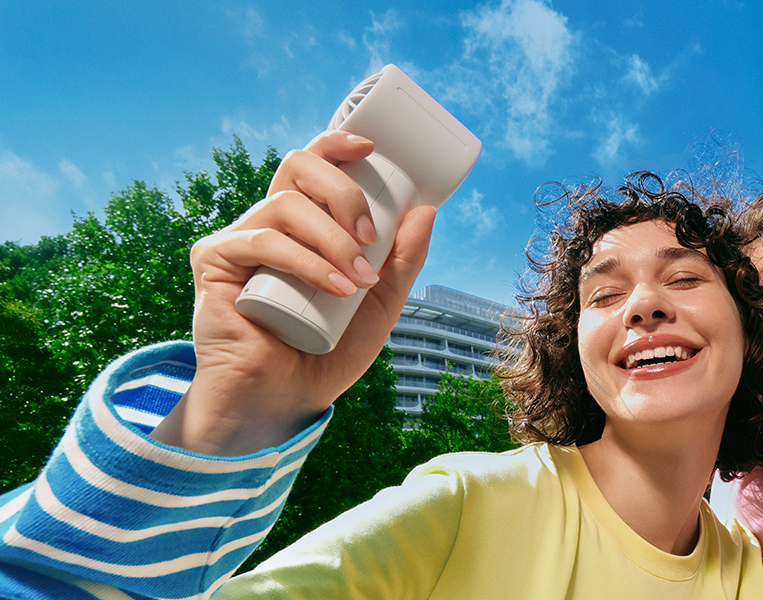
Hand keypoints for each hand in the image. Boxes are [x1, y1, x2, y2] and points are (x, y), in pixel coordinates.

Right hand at [150, 131, 436, 455]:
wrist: (284, 397)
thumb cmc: (327, 352)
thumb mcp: (379, 304)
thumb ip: (403, 261)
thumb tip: (426, 211)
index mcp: (302, 224)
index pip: (312, 166)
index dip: (335, 145)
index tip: (370, 148)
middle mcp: (268, 222)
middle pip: (299, 168)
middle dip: (344, 193)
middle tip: (370, 237)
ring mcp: (239, 239)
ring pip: (286, 205)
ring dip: (331, 238)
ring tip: (356, 279)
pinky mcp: (214, 261)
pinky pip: (261, 241)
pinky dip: (304, 261)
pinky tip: (332, 287)